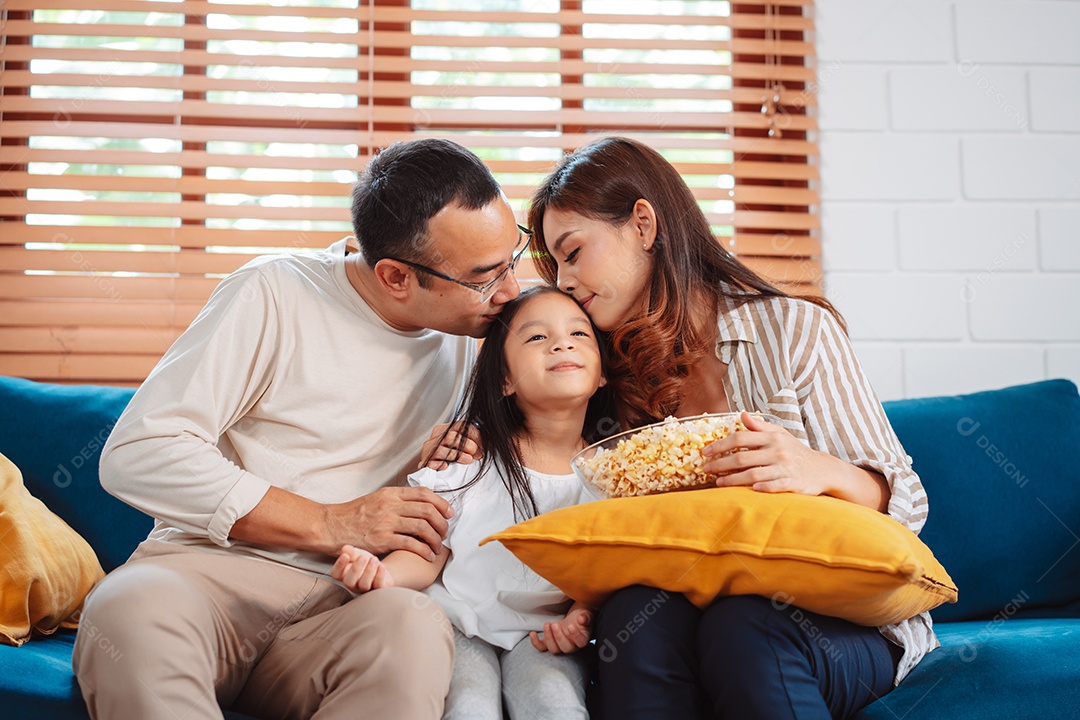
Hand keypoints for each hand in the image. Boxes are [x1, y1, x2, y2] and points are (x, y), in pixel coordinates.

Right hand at [323, 486, 452, 559]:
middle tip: (445, 532)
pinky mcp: (382, 539)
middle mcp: (391, 505)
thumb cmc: (353, 515)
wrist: (331, 526)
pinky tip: (427, 555)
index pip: (424, 493)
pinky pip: (411, 544)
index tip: (449, 513)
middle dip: (442, 523)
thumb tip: (420, 505)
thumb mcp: (376, 499)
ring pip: (423, 527)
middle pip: (427, 510)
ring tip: (437, 546)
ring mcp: (386, 522)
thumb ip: (397, 500)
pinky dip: (424, 550)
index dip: (441, 503)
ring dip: (435, 538)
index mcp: (391, 493)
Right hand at [331, 544, 394, 592]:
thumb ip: (351, 552)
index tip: (345, 555)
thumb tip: (345, 548)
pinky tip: (381, 566)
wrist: (380, 569)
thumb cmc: (365, 562)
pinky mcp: (378, 589)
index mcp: (344, 575)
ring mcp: (365, 588)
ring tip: (374, 559)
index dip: (339, 565)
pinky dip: (380, 575)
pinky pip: (378, 585)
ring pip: (364, 585)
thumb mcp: (357, 554)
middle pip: (349, 582)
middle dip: (355, 569)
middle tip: (362, 557)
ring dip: (369, 571)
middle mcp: (353, 584)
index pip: (336, 574)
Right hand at [418, 421, 482, 470]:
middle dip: (467, 445)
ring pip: (442, 448)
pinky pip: (432, 462)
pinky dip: (439, 464)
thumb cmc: (450, 455)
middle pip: (451, 436)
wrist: (432, 468)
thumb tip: (485, 443)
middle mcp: (436, 437)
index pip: (460, 425)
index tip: (483, 444)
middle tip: (477, 454)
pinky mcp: (425, 462)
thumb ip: (470, 440)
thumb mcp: (461, 445)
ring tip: (468, 460)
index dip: (474, 435)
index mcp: (445, 429)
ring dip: (458, 455)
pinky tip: (446, 466)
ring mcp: (429, 449)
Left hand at [530, 606, 593, 653]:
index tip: (570, 626)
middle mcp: (572, 645)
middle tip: (555, 624)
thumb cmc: (581, 616)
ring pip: (554, 649)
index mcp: (582, 639)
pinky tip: (533, 633)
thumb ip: (585, 617)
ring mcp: (560, 645)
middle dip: (558, 637)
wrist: (575, 616)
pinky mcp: (550, 642)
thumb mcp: (585, 613)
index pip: (580, 642)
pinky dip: (536, 642)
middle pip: (566, 648)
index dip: (575, 636)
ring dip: (549, 638)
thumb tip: (582, 619)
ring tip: (547, 624)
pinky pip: (542, 647)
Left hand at [701, 412, 833, 495]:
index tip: (706, 452)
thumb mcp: (780, 434)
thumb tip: (742, 414)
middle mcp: (777, 451)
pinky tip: (749, 490)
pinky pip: (774, 486)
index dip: (720, 445)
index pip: (740, 438)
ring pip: (753, 474)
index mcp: (772, 437)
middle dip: (721, 464)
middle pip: (742, 457)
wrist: (822, 469)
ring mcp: (785, 467)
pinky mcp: (793, 483)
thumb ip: (760, 426)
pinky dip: (762, 487)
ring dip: (733, 479)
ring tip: (718, 482)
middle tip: (705, 469)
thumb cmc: (795, 451)